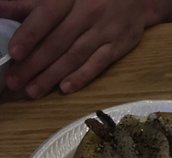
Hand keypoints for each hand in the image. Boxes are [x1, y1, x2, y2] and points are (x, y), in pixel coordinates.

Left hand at [2, 0, 146, 97]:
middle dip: (34, 64)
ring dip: (52, 76)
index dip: (30, 34)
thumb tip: (0, 7)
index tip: (14, 53)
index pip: (47, 15)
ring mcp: (104, 32)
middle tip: (15, 83)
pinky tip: (65, 89)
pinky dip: (82, 77)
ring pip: (74, 56)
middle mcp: (88, 13)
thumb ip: (32, 2)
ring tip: (33, 91)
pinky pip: (98, 64)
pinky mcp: (118, 46)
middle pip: (58, 42)